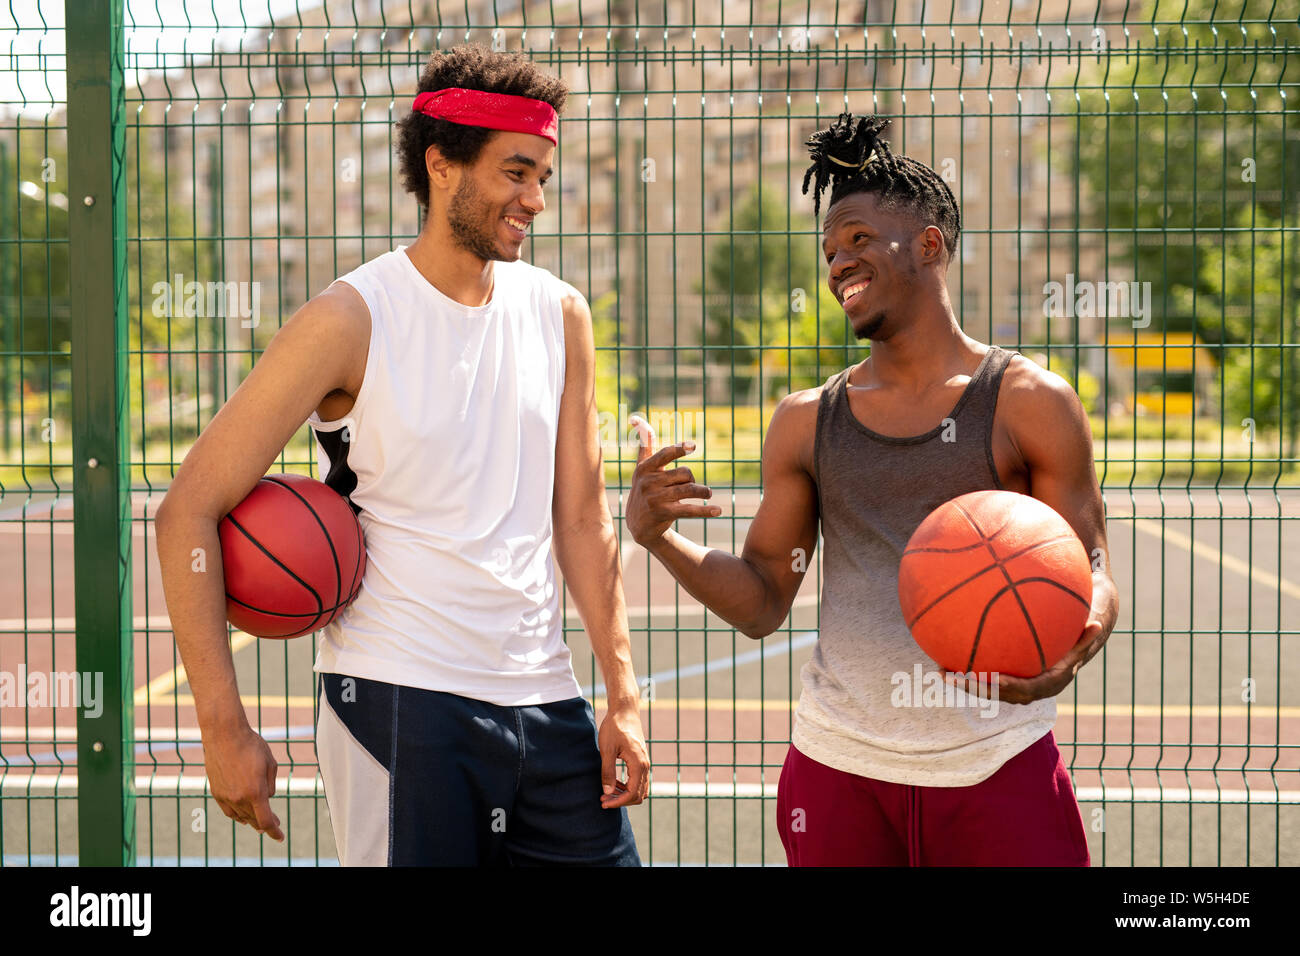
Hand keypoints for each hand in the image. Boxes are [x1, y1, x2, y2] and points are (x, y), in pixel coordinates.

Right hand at [202, 723, 284, 841]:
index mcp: (256, 792)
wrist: (224, 734)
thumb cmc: (252, 745)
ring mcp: (225, 796)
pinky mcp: (216, 792)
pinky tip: (242, 817)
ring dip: (251, 820)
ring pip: (241, 816)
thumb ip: (270, 785)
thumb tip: (267, 799)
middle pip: (254, 820)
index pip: (266, 821)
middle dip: (266, 825)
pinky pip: (228, 810)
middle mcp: (239, 798)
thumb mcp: (270, 764)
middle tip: (275, 826)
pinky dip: (237, 815)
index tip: (280, 837)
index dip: (274, 832)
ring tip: (259, 823)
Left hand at [597, 701, 649, 808]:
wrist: (624, 710)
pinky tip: (614, 784)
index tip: (604, 802)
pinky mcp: (641, 760)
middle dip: (621, 801)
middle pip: (639, 795)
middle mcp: (645, 765)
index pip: (632, 793)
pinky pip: (639, 780)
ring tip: (607, 793)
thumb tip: (607, 792)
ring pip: (640, 789)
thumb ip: (608, 772)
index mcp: (638, 764)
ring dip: (625, 795)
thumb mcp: (607, 750)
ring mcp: (645, 762)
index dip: (618, 802)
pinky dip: (628, 787)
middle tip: (603, 800)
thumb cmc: (614, 727)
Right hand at [626, 414, 720, 546]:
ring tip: (707, 493)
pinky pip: (689, 510)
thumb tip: (637, 418)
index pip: (665, 454)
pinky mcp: (663, 514)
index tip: (694, 446)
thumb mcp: (642, 468)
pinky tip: (718, 510)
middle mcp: (648, 482)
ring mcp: (655, 499)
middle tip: (692, 484)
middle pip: (683, 473)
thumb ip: (645, 444)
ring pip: (688, 489)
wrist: (639, 524)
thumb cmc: (645, 489)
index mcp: (645, 468)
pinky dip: (705, 510)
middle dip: (691, 478)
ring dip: (702, 491)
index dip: (679, 449)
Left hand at [943, 616, 1106, 705]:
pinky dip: (968, 671)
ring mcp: (1022, 685)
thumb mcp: (1089, 631)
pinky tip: (946, 657)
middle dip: (976, 688)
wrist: (1082, 637)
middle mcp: (1035, 689)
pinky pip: (988, 677)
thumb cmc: (1083, 629)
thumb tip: (1095, 624)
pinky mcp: (1011, 677)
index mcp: (1052, 682)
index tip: (990, 677)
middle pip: (1001, 694)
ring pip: (990, 690)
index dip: (1008, 686)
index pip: (1027, 689)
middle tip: (954, 676)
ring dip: (966, 684)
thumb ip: (1088, 633)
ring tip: (941, 672)